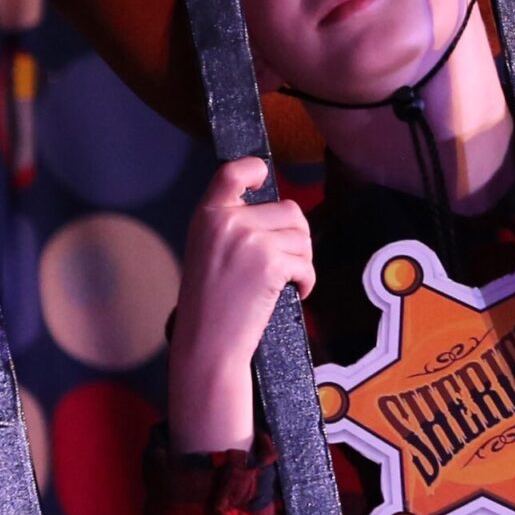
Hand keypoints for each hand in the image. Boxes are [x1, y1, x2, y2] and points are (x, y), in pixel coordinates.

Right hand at [167, 157, 315, 453]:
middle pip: (289, 210)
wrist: (207, 344)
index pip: (234, 171)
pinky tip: (295, 293)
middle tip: (284, 263)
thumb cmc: (208, 305)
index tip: (264, 179)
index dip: (255, 169)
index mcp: (207, 214)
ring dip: (303, 261)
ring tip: (285, 281)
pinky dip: (307, 281)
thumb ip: (231, 225)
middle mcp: (228, 221)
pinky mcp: (271, 263)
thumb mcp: (206, 251)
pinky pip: (307, 263)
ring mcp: (250, 240)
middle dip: (295, 238)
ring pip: (302, 237)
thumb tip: (275, 212)